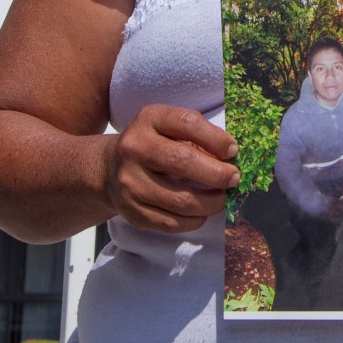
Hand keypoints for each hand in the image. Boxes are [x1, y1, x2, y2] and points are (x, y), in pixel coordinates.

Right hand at [103, 104, 238, 232]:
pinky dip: (195, 220)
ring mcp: (130, 183)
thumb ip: (197, 134)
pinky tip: (202, 211)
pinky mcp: (131, 211)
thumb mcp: (169, 126)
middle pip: (183, 162)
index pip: (188, 124)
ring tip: (222, 198)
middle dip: (217, 174)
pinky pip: (171, 223)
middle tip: (234, 178)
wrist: (109, 169)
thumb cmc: (153, 143)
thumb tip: (230, 156)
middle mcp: (134, 149)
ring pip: (180, 200)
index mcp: (149, 120)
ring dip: (211, 202)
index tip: (233, 151)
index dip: (216, 138)